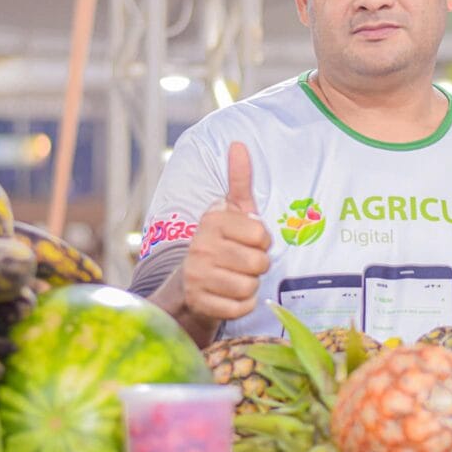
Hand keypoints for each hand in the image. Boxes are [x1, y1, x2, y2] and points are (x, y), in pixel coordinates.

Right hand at [178, 142, 270, 323]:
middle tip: (243, 263)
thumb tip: (239, 144)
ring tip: (234, 277)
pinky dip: (243, 304)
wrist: (189, 284)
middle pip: (258, 263)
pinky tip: (229, 295)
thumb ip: (239, 180)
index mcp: (212, 221)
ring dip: (250, 285)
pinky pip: (242, 307)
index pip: (261, 235)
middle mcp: (200, 246)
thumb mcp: (231, 211)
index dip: (262, 242)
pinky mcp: (201, 304)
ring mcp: (197, 277)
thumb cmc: (221, 243)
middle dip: (258, 266)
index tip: (248, 242)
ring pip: (250, 286)